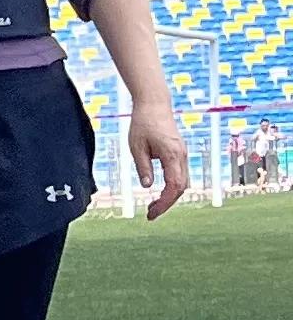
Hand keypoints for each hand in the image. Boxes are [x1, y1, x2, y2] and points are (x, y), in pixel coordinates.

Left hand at [126, 99, 190, 220]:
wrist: (154, 104)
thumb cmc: (143, 123)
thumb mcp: (136, 147)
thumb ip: (143, 167)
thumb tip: (147, 186)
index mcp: (173, 155)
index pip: (174, 186)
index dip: (164, 202)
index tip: (152, 214)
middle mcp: (182, 156)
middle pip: (181, 188)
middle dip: (167, 203)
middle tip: (149, 214)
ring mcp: (183, 154)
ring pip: (182, 182)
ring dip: (170, 196)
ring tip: (152, 206)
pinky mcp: (179, 153)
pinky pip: (180, 175)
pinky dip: (171, 187)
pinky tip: (159, 193)